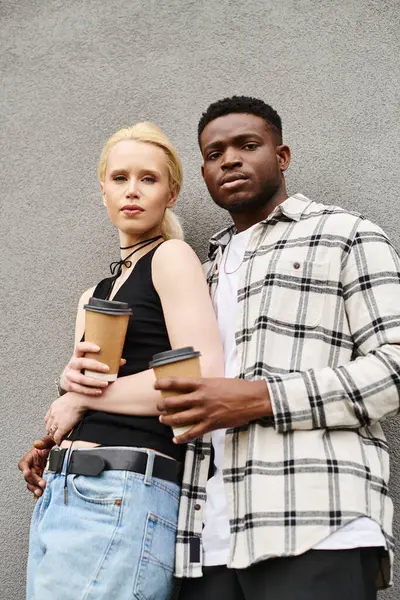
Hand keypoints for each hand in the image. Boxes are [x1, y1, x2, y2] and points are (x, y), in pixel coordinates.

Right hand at [18, 436, 54, 500]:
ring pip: (32, 484)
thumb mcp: (51, 440)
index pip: (24, 464)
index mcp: (32, 457)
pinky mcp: (43, 480)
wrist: (63, 449)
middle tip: (42, 484)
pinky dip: (38, 494)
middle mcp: (33, 467)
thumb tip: (37, 444)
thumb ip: (44, 441)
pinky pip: (38, 488)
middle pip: (28, 477)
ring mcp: (38, 474)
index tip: (27, 472)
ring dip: (35, 489)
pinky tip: (39, 500)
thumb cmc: (55, 443)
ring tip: (40, 493)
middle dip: (34, 481)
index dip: (24, 469)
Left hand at [44, 393, 86, 444]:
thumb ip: (64, 403)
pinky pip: (57, 437)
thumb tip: (68, 404)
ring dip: (53, 437)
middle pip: (48, 426)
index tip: (53, 426)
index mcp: (54, 407)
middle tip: (54, 434)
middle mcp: (53, 415)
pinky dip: (57, 440)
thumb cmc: (77, 396)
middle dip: (51, 431)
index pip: (47, 418)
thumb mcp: (67, 398)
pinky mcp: (62, 428)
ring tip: (57, 439)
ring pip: (51, 432)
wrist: (79, 399)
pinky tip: (59, 442)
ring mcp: (56, 422)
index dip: (50, 423)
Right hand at [60, 341, 125, 395]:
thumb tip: (122, 361)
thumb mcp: (89, 362)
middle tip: (107, 368)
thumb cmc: (84, 369)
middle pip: (81, 363)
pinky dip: (90, 391)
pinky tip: (99, 391)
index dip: (88, 346)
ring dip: (94, 381)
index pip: (79, 347)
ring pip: (81, 379)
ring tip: (105, 383)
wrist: (67, 380)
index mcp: (77, 355)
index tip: (99, 348)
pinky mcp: (69, 386)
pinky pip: (79, 389)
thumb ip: (105, 361)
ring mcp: (69, 375)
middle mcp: (72, 364)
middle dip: (94, 365)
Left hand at [155, 377, 271, 442]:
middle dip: (162, 405)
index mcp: (202, 384)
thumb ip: (205, 385)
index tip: (155, 385)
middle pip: (174, 402)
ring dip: (168, 419)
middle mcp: (200, 398)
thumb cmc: (238, 388)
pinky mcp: (211, 424)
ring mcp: (204, 412)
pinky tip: (175, 439)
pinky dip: (182, 437)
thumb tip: (195, 388)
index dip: (163, 384)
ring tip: (162, 419)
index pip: (177, 382)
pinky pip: (192, 433)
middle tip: (159, 406)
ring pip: (179, 418)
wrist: (253, 399)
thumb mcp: (218, 381)